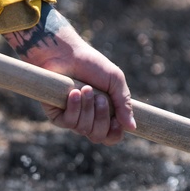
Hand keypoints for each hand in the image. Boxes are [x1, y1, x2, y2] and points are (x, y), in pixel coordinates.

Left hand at [4, 4, 134, 144]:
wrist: (66, 53)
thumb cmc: (91, 65)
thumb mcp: (115, 81)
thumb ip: (125, 104)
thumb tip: (133, 127)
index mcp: (104, 114)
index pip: (110, 137)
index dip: (114, 133)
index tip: (117, 121)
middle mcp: (88, 120)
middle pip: (98, 136)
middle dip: (101, 117)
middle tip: (100, 98)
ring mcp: (72, 119)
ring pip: (83, 129)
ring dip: (88, 107)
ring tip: (86, 88)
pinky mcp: (57, 116)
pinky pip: (68, 123)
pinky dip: (74, 107)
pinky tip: (73, 93)